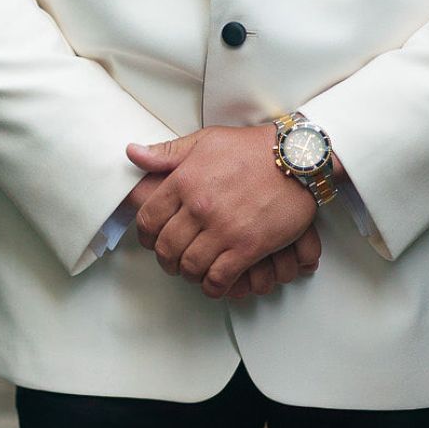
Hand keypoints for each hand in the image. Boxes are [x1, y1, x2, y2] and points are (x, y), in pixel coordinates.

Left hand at [126, 124, 321, 299]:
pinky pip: (220, 277)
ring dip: (189, 274)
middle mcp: (199, 206)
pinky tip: (215, 282)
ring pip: (190, 266)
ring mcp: (224, 228)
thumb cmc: (252, 148)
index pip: (148, 219)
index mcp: (184, 181)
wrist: (296, 157)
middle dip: (167, 260)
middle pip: (166, 248)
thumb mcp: (205, 141)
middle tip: (174, 261)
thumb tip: (133, 153)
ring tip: (194, 271)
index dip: (146, 236)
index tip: (152, 241)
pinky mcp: (248, 246)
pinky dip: (213, 286)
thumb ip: (167, 153)